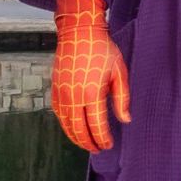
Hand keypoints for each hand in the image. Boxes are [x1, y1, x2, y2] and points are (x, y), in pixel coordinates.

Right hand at [52, 0, 130, 152]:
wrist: (78, 32)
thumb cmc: (102, 49)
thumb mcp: (119, 72)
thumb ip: (122, 98)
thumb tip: (125, 120)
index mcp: (92, 93)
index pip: (96, 125)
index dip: (102, 139)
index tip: (108, 144)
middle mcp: (74, 96)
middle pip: (79, 130)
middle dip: (88, 143)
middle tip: (97, 149)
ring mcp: (62, 93)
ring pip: (66, 124)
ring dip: (76, 137)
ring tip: (86, 144)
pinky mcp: (54, 88)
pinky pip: (58, 114)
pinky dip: (65, 125)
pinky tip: (73, 129)